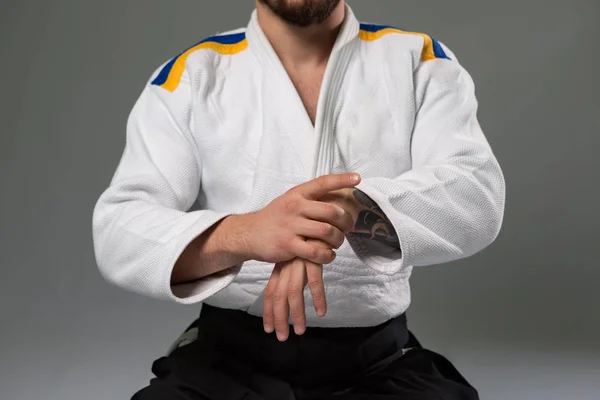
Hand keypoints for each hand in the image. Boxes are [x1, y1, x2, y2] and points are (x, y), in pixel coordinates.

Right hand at [244, 173, 358, 264]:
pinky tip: (328, 255)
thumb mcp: (289, 200)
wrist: (248, 233)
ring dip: (338, 240)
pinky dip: (327, 255)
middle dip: (346, 222)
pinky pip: (315, 252)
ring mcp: (291, 226)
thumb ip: (309, 198)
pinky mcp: (288, 245)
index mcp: (297, 193)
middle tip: (348, 228)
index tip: (358, 179)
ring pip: (327, 232)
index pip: (323, 182)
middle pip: (331, 211)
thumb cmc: (274, 217)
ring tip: (337, 243)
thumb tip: (337, 194)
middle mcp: (294, 207)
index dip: (342, 179)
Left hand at [263, 239, 329, 341]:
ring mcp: (299, 261)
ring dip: (297, 314)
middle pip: (278, 296)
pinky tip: (321, 311)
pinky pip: (315, 281)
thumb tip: (293, 294)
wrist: (319, 213)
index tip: (268, 328)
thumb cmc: (311, 236)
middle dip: (279, 318)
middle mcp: (287, 265)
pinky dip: (318, 298)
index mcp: (282, 266)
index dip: (269, 311)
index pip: (271, 292)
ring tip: (300, 330)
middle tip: (282, 337)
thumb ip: (294, 273)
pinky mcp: (315, 257)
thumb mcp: (298, 256)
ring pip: (293, 293)